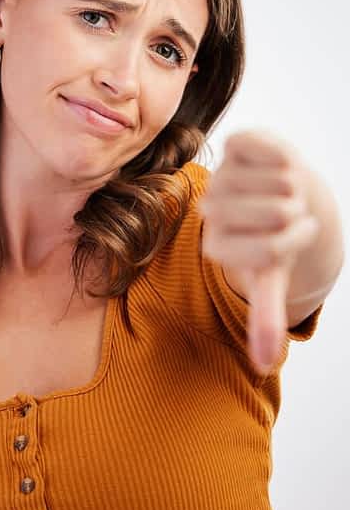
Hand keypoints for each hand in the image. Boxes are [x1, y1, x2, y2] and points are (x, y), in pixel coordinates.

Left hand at [197, 129, 319, 374]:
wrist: (279, 196)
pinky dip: (286, 159)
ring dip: (295, 189)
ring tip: (284, 194)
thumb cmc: (275, 239)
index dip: (292, 244)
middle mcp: (211, 211)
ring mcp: (222, 175)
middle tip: (289, 216)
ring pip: (281, 181)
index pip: (269, 252)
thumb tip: (264, 365)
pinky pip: (271, 150)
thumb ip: (263, 317)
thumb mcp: (272, 278)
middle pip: (278, 213)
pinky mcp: (236, 144)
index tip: (288, 242)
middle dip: (297, 216)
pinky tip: (278, 167)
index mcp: (217, 246)